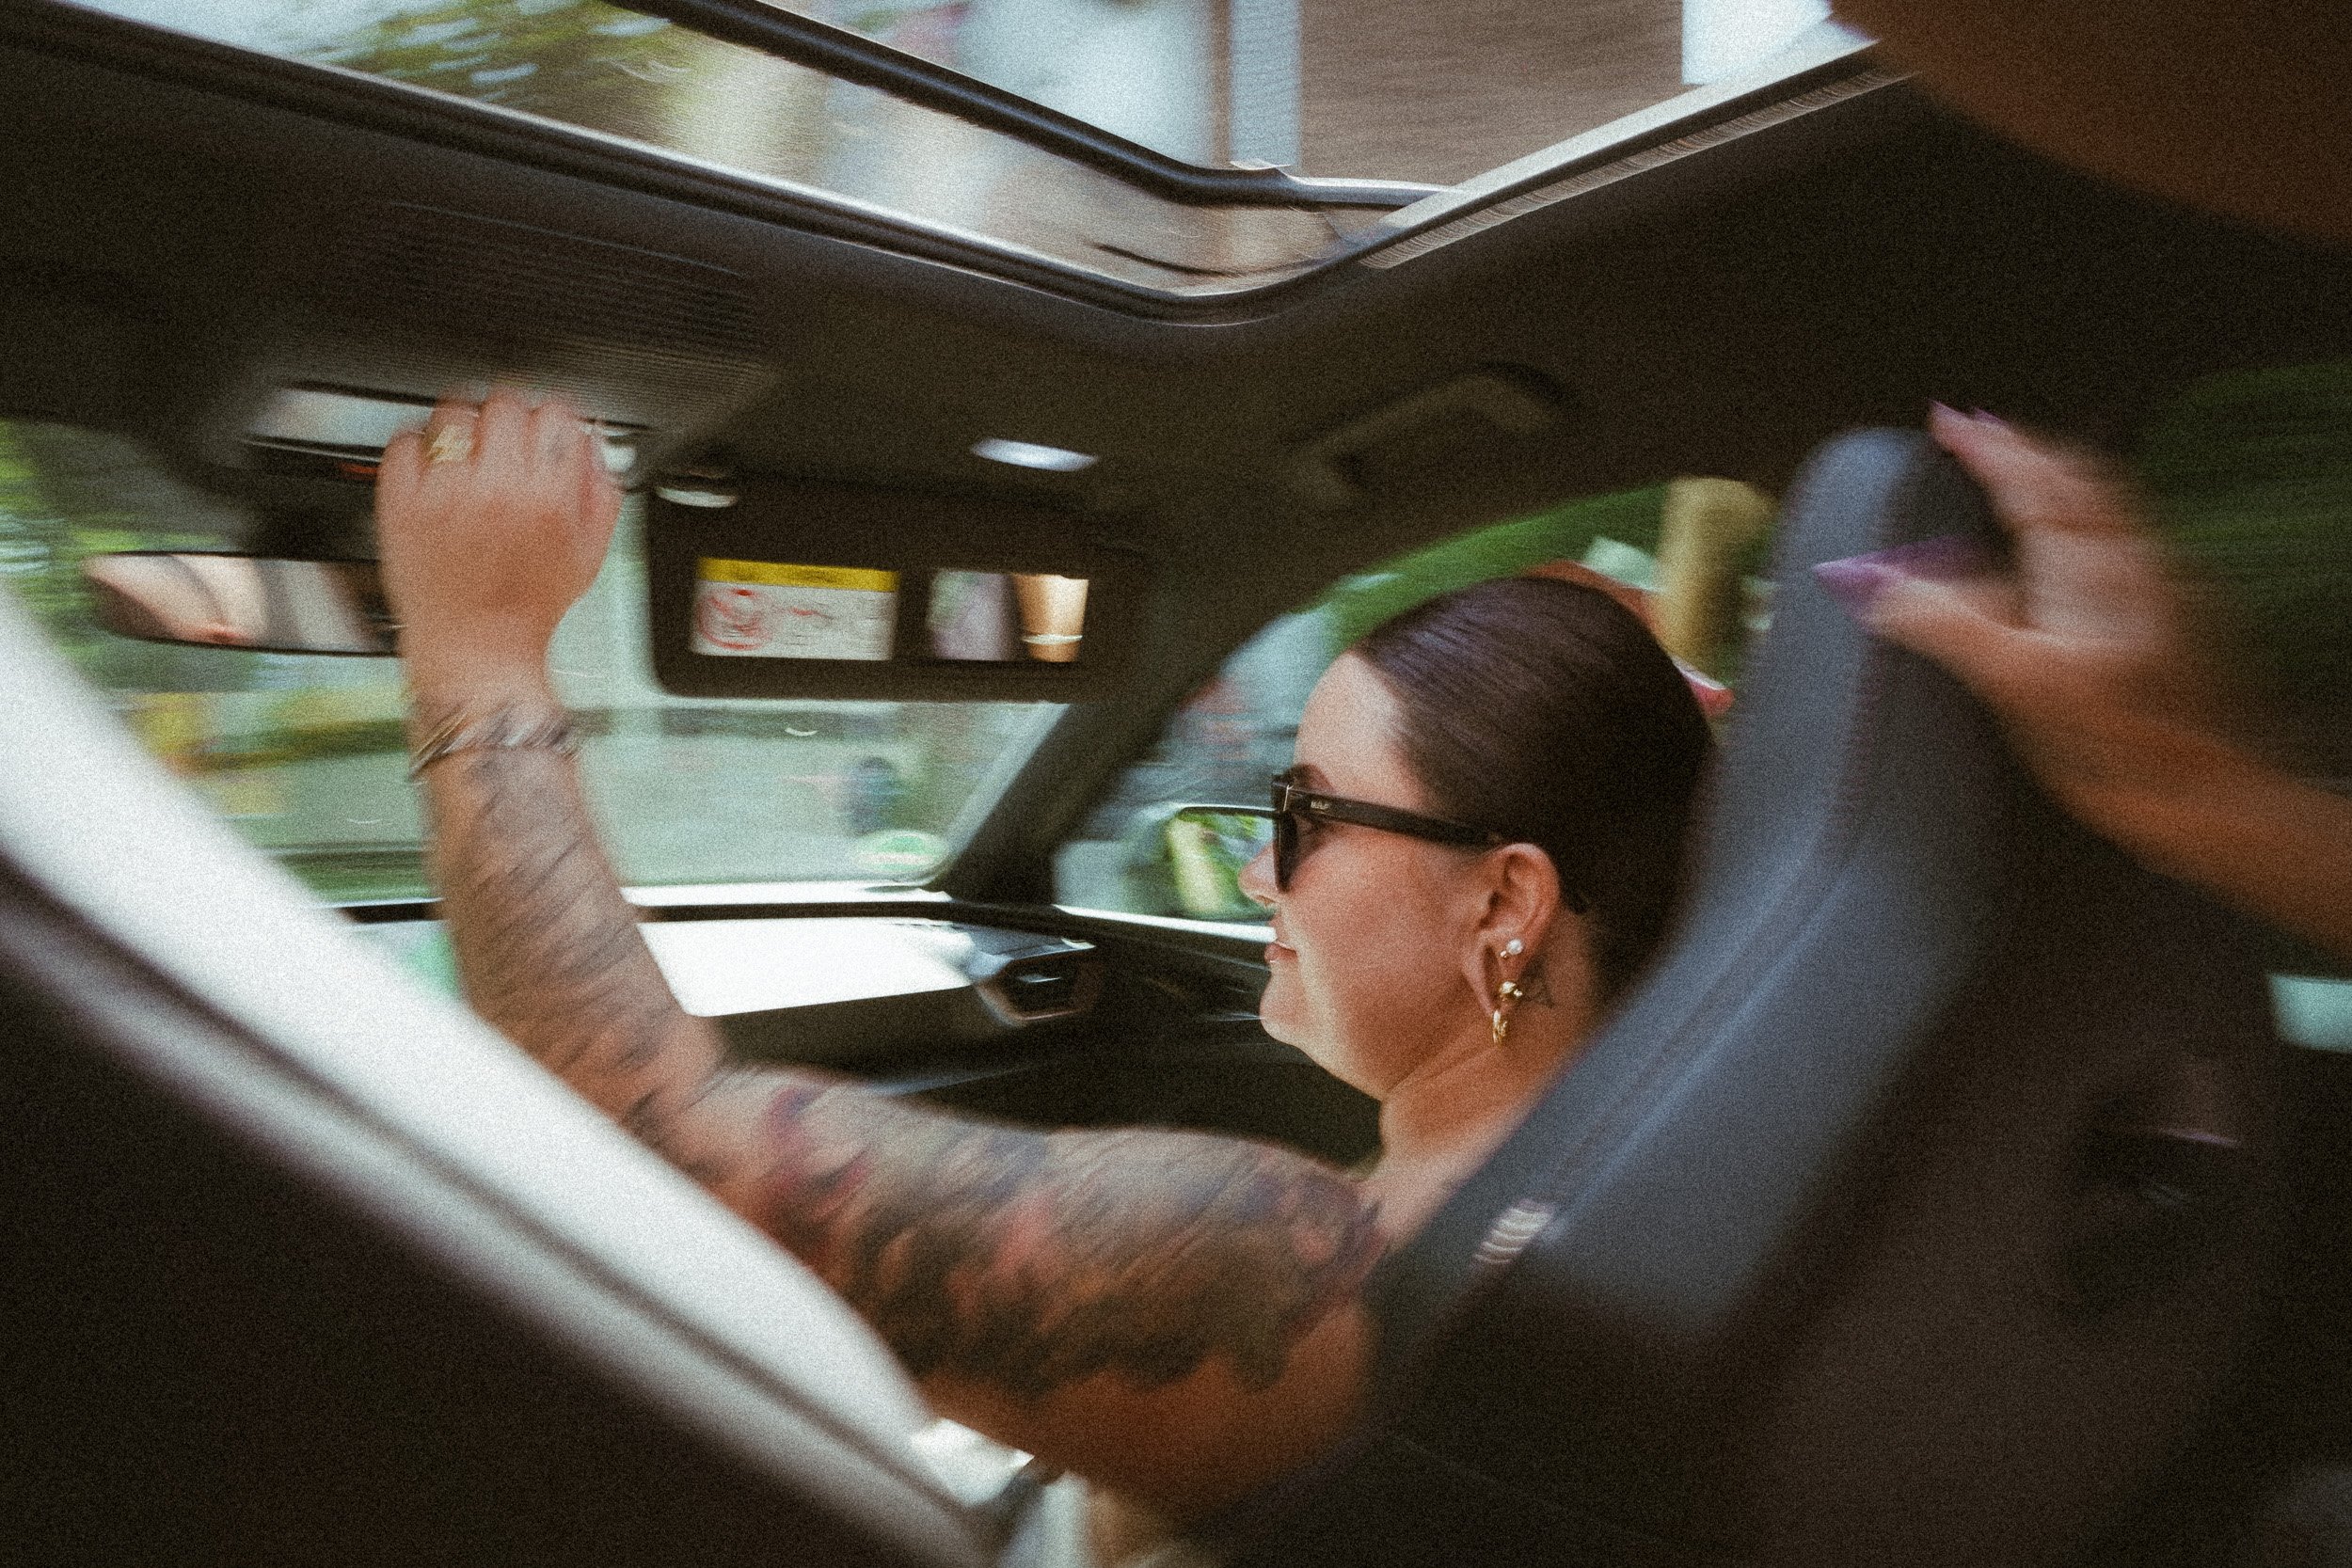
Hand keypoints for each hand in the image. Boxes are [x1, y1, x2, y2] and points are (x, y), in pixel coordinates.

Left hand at [376, 386, 621, 699]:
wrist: (477, 651)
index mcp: (549, 497)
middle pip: (504, 405)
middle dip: (507, 421)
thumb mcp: (589, 556)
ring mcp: (445, 494)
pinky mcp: (403, 504)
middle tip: (501, 444)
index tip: (542, 430)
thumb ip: (601, 493)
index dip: (550, 420)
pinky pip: (404, 444)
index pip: (555, 414)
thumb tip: (593, 442)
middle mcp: (498, 488)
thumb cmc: (529, 609)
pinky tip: (430, 472)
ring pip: (452, 414)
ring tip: (462, 456)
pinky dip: (416, 450)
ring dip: (460, 429)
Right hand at [1825, 407, 2221, 846]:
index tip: (1949, 423)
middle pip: (2077, 479)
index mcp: (2087, 573)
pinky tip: (2075, 544)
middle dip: (2023, 449)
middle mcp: (2132, 565)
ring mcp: (2161, 587)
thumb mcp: (2019, 689)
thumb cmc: (2124, 755)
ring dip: (2059, 475)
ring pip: (2109, 503)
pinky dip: (2088, 514)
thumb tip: (1886, 592)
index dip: (1987, 449)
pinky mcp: (2178, 615)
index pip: (2031, 487)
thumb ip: (1953, 627)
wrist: (2214, 796)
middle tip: (1978, 433)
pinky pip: (2127, 536)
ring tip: (2023, 468)